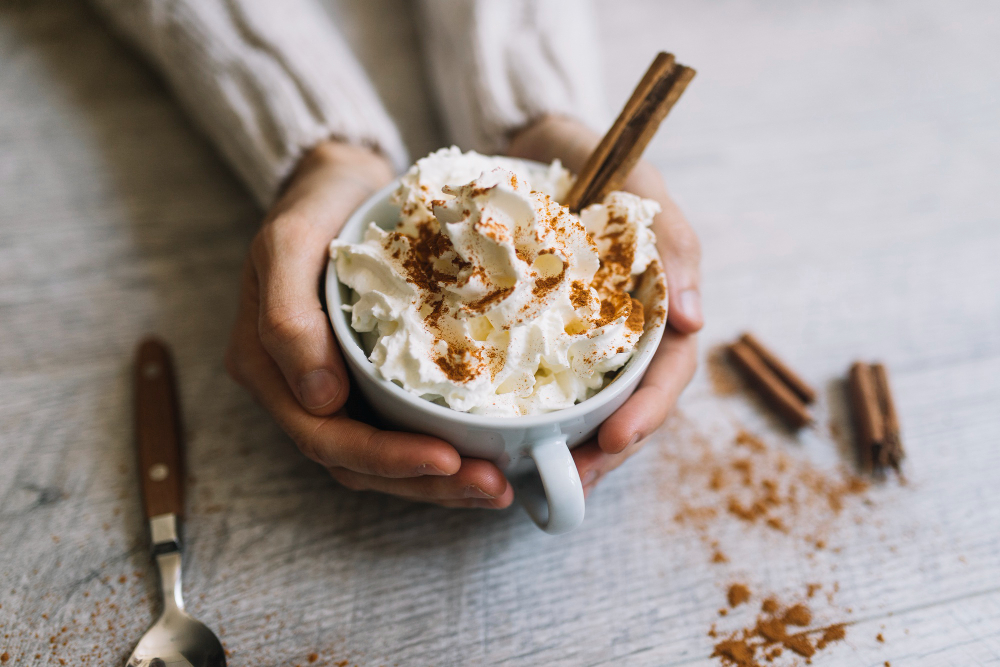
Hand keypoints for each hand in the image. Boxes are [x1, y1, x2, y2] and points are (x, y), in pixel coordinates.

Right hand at [225, 141, 514, 508]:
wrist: (339, 182)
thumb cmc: (313, 206)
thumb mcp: (288, 243)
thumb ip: (288, 316)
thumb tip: (320, 400)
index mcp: (268, 368)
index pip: (326, 439)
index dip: (387, 459)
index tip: (449, 457)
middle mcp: (298, 389)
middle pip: (358, 463)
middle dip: (426, 482)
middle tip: (494, 486)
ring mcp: (334, 387)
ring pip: (382, 457)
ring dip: (440, 480)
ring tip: (499, 484)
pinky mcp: (369, 379)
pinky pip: (401, 427)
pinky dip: (442, 447)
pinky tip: (488, 452)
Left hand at [507, 114, 702, 495]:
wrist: (535, 141)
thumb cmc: (599, 158)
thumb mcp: (642, 188)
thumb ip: (673, 245)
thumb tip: (695, 322)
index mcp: (657, 304)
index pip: (668, 371)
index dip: (647, 412)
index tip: (613, 440)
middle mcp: (625, 328)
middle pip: (631, 403)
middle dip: (608, 450)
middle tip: (571, 483)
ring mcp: (583, 333)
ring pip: (590, 403)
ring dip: (573, 446)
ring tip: (540, 481)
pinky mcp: (541, 331)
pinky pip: (542, 379)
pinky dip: (534, 413)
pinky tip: (508, 439)